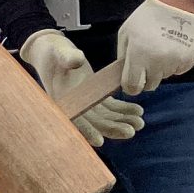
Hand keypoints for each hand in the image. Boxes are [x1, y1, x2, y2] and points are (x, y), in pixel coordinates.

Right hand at [21, 28, 143, 145]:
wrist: (55, 51)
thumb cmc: (54, 51)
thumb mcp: (59, 52)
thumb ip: (67, 57)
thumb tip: (76, 61)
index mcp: (61, 99)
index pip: (73, 119)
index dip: (85, 131)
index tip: (99, 140)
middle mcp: (74, 105)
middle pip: (92, 123)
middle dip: (111, 129)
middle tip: (130, 131)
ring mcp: (85, 102)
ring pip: (104, 118)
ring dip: (121, 122)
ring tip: (139, 122)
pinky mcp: (94, 96)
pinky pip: (110, 107)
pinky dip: (123, 110)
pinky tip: (138, 111)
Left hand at [118, 0, 193, 95]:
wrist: (182, 2)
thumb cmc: (150, 15)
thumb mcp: (126, 32)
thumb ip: (123, 55)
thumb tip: (124, 72)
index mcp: (139, 55)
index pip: (132, 87)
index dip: (130, 87)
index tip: (131, 82)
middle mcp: (158, 62)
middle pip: (150, 85)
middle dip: (147, 76)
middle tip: (148, 59)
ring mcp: (176, 62)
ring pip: (165, 77)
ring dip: (162, 68)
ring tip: (162, 48)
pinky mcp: (191, 59)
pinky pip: (179, 70)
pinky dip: (176, 63)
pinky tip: (174, 47)